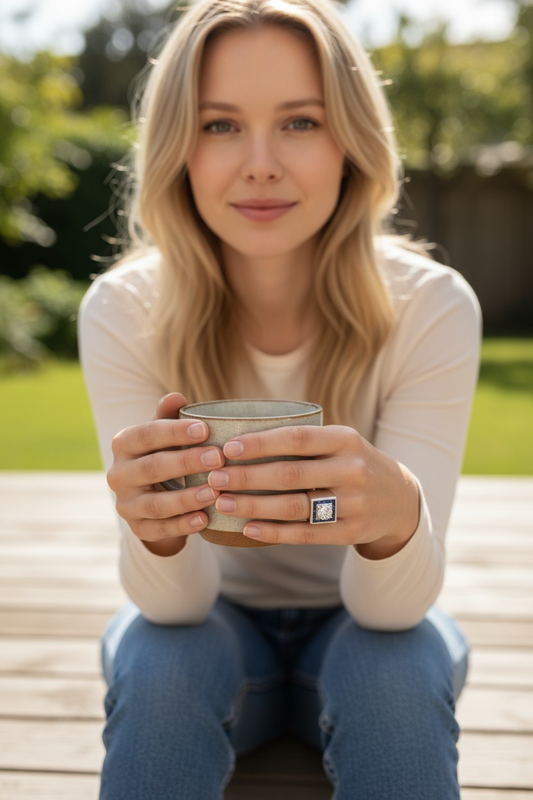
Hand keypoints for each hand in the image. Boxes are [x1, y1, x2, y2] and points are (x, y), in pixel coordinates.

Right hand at [107, 393, 224, 553]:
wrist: (152, 497)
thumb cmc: (164, 454)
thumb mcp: (165, 435)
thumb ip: (169, 416)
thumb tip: (176, 396)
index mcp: (123, 444)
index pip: (147, 435)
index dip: (175, 432)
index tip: (205, 429)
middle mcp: (118, 474)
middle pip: (152, 468)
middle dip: (186, 463)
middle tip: (218, 458)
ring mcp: (126, 504)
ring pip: (156, 504)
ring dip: (187, 498)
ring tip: (215, 491)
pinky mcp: (137, 528)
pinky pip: (160, 529)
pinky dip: (183, 526)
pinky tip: (205, 519)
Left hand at [209, 425, 419, 555]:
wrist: (399, 499)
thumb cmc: (352, 463)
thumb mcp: (340, 442)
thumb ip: (302, 440)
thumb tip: (239, 437)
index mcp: (345, 439)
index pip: (296, 439)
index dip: (260, 443)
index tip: (228, 448)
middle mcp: (352, 469)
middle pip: (290, 475)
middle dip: (247, 477)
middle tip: (214, 477)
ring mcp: (353, 503)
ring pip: (294, 507)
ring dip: (253, 506)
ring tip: (223, 502)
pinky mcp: (350, 532)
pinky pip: (305, 534)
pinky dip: (273, 532)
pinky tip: (248, 528)